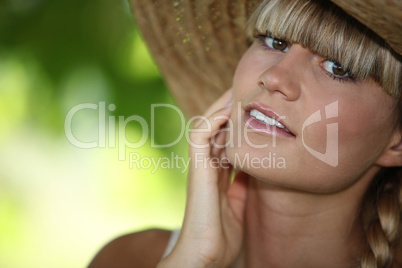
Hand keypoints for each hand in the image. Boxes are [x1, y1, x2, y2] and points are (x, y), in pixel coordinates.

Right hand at [158, 89, 248, 267]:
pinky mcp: (196, 170)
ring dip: (221, 107)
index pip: (226, 139)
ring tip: (238, 90)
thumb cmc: (221, 237)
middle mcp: (206, 166)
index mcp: (217, 174)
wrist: (205, 257)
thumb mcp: (239, 205)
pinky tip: (230, 109)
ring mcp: (199, 166)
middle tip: (248, 90)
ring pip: (206, 125)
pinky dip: (213, 119)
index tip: (255, 107)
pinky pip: (200, 136)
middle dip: (230, 108)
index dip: (238, 123)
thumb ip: (242, 186)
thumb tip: (255, 171)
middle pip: (216, 128)